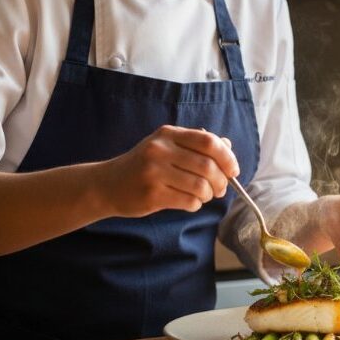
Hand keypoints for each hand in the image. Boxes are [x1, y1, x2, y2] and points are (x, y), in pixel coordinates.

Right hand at [99, 125, 238, 216]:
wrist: (107, 185)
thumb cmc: (143, 166)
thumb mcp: (166, 147)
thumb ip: (196, 145)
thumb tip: (228, 146)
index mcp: (168, 134)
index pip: (208, 141)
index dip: (227, 157)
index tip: (233, 170)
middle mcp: (160, 150)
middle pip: (208, 166)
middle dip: (221, 181)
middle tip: (220, 189)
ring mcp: (154, 172)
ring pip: (200, 186)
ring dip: (209, 195)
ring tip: (204, 196)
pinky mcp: (152, 194)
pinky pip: (188, 201)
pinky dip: (196, 205)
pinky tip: (190, 203)